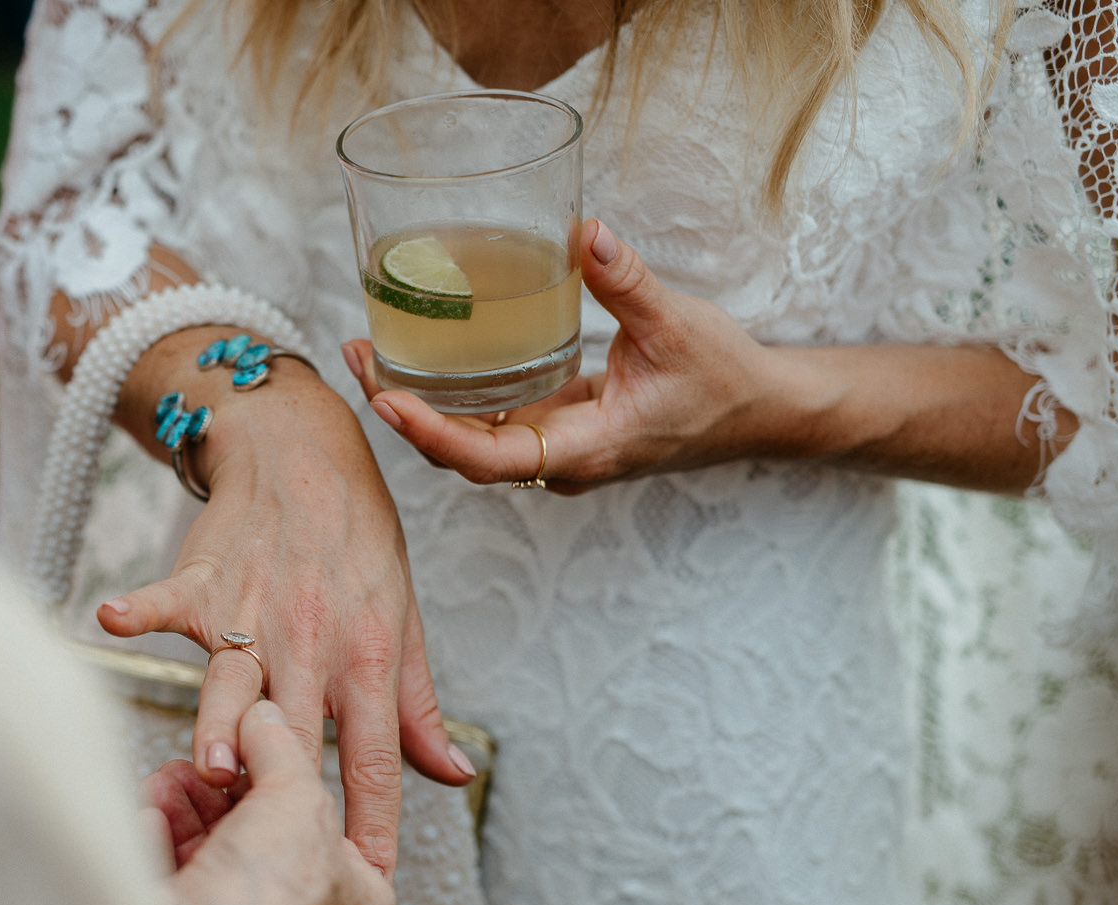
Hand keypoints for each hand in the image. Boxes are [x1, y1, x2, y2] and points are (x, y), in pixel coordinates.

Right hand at [100, 338, 475, 876]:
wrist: (306, 452)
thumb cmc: (357, 544)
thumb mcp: (406, 620)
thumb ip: (420, 706)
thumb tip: (454, 776)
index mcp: (369, 660)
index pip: (376, 759)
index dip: (373, 824)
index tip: (369, 883)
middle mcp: (314, 643)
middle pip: (300, 734)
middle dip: (288, 796)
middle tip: (274, 861)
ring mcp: (257, 612)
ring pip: (235, 681)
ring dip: (224, 723)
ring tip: (211, 768)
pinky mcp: (205, 579)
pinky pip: (168, 598)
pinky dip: (139, 608)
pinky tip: (110, 619)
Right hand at [164, 701, 393, 904]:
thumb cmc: (274, 900)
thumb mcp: (298, 793)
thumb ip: (279, 745)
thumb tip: (262, 717)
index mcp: (355, 896)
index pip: (329, 823)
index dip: (293, 778)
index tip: (265, 750)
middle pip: (256, 820)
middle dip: (221, 785)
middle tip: (207, 763)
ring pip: (206, 835)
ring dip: (181, 800)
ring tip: (169, 782)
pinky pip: (167, 859)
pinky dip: (154, 832)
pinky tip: (149, 817)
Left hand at [346, 218, 789, 493]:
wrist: (761, 412)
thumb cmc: (725, 379)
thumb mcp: (680, 324)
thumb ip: (628, 282)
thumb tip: (584, 231)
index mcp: (587, 449)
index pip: (491, 459)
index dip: (433, 435)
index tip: (387, 399)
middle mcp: (560, 460)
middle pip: (461, 453)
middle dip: (403, 411)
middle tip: (356, 356)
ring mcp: (556, 448)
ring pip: (471, 439)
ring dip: (418, 402)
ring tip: (367, 353)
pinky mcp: (558, 428)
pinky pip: (492, 421)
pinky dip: (452, 393)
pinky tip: (421, 355)